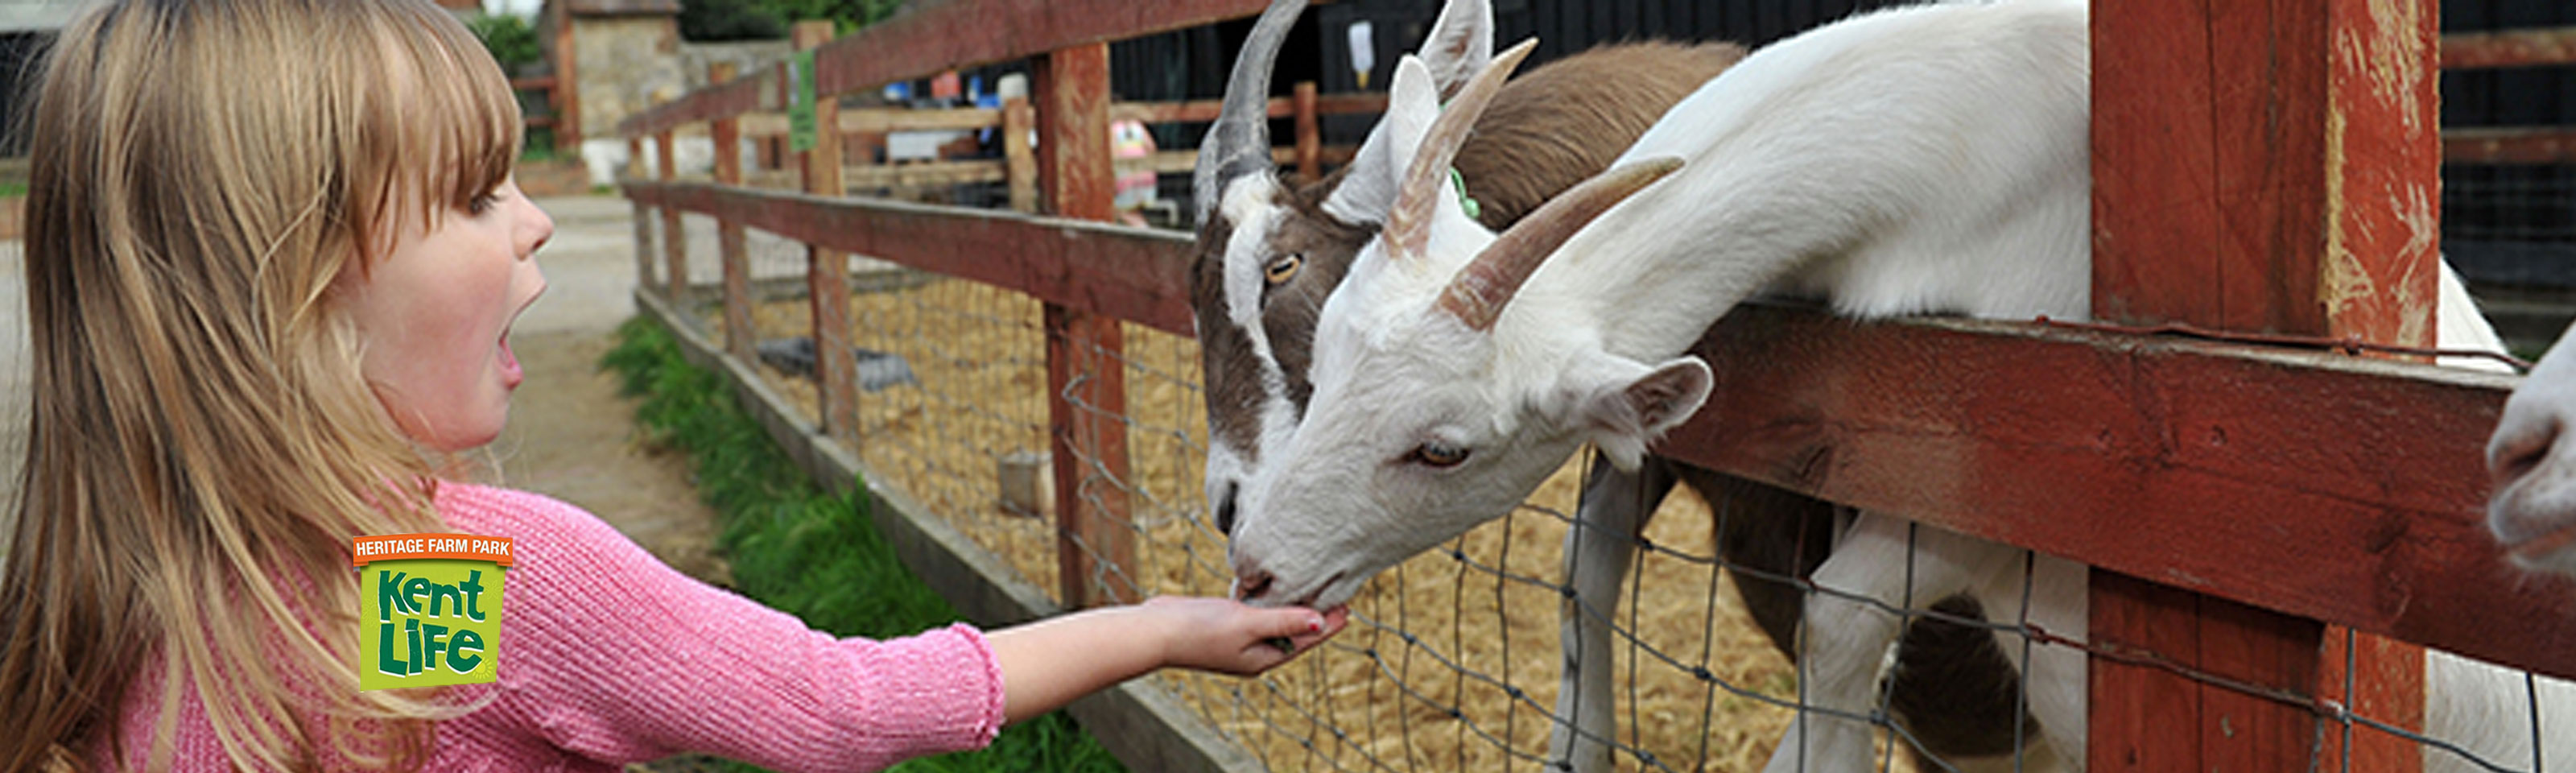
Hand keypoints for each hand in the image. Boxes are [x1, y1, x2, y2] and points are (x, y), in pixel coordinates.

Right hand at [1141, 596, 1348, 675]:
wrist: (1155, 631)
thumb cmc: (1200, 630)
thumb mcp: (1248, 623)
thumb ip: (1284, 621)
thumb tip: (1323, 621)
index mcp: (1263, 658)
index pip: (1306, 640)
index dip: (1328, 622)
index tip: (1348, 604)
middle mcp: (1254, 652)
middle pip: (1293, 632)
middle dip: (1314, 613)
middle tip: (1337, 590)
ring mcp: (1239, 640)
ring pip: (1275, 621)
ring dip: (1292, 605)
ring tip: (1312, 585)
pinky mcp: (1224, 625)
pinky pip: (1256, 613)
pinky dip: (1268, 601)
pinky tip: (1273, 586)